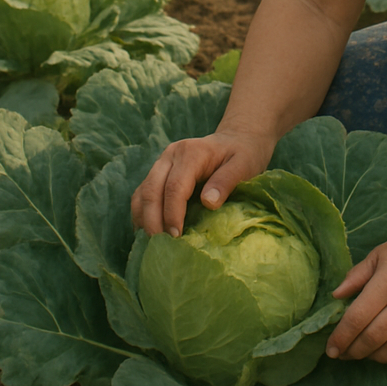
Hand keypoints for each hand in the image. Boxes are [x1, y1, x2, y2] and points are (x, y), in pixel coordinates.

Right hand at [130, 130, 275, 236]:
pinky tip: (150, 232)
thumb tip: (208, 203)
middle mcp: (171, 155)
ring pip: (142, 193)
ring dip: (144, 220)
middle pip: (151, 191)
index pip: (174, 187)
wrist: (237, 138)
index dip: (172, 214)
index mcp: (192, 152)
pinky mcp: (158, 172)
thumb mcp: (244, 165)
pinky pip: (142, 194)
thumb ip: (226, 181)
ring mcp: (162, 163)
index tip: (177, 237)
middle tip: (162, 247)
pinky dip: (142, 214)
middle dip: (153, 222)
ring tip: (155, 244)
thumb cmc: (243, 153)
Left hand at [325, 221, 386, 363]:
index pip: (358, 317)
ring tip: (365, 354)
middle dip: (354, 350)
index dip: (341, 337)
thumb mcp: (384, 251)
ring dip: (375, 356)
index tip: (331, 348)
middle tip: (344, 354)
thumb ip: (358, 274)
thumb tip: (336, 295)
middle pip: (374, 337)